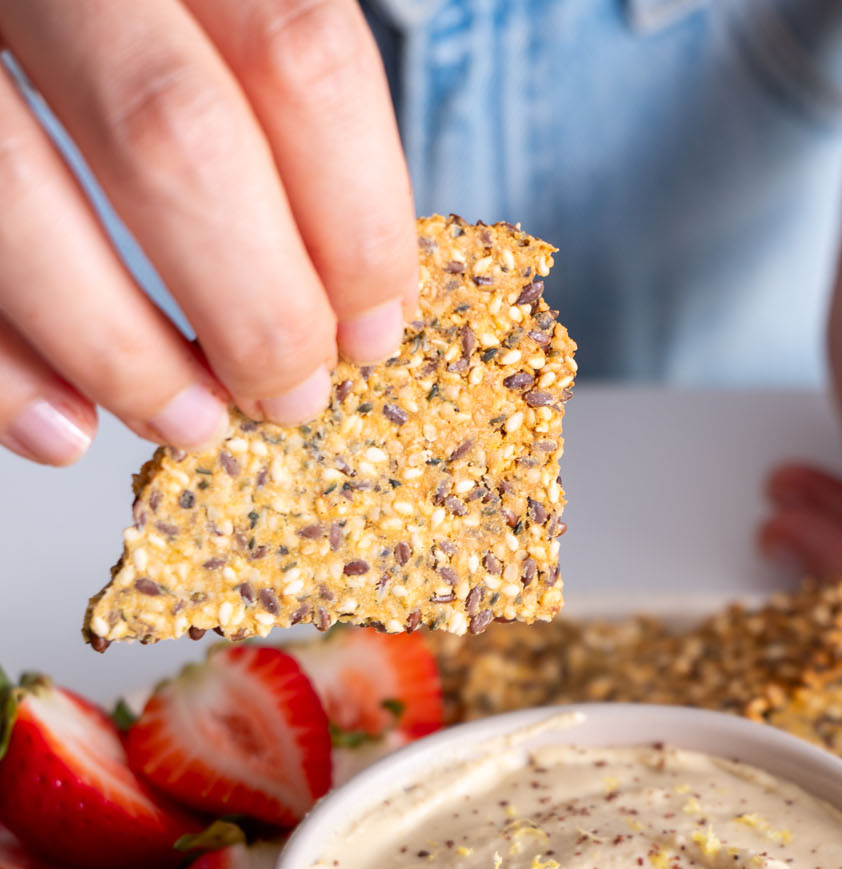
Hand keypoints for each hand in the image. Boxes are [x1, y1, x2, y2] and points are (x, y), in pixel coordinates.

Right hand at [0, 0, 417, 465]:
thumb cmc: (132, 27)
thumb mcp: (212, 17)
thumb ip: (269, 103)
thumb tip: (349, 298)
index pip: (299, 53)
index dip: (355, 215)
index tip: (372, 325)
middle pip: (174, 130)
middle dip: (253, 303)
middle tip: (288, 394)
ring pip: (20, 188)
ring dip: (118, 348)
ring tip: (187, 422)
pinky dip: (0, 361)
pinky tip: (61, 423)